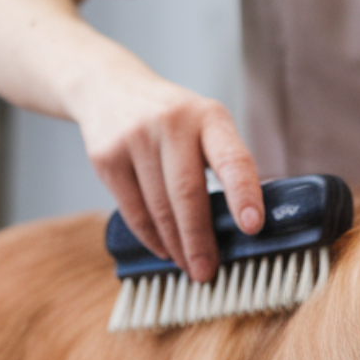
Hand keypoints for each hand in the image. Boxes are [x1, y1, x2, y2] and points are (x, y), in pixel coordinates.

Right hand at [75, 74, 264, 282]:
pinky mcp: (106, 157)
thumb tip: (243, 226)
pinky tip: (164, 249)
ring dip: (176, 245)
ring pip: (159, 208)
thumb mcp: (204, 124)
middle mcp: (172, 123)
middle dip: (200, 240)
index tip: (253, 226)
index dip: (244, 194)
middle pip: (188, 194)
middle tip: (208, 271)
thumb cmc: (172, 120)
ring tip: (189, 266)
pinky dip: (150, 237)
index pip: (231, 158)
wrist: (108, 88)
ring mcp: (135, 139)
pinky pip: (133, 210)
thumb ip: (224, 163)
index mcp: (209, 117)